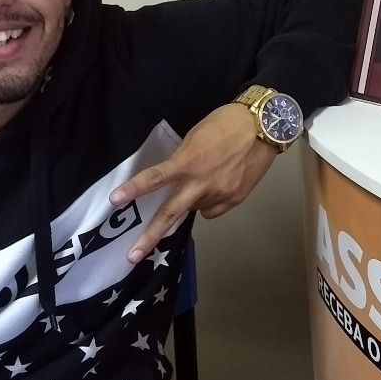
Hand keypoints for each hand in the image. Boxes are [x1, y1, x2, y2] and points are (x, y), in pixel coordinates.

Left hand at [110, 103, 280, 263]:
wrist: (265, 126)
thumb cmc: (226, 122)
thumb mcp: (195, 137)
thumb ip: (183, 161)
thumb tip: (177, 181)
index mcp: (188, 162)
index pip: (155, 178)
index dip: (133, 190)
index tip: (115, 201)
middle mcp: (202, 183)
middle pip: (170, 214)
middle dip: (150, 237)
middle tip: (132, 256)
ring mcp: (220, 195)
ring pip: (195, 207)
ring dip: (191, 199)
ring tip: (208, 176)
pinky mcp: (235, 200)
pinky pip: (213, 209)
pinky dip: (211, 201)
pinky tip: (220, 184)